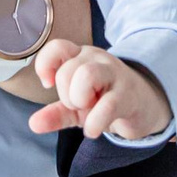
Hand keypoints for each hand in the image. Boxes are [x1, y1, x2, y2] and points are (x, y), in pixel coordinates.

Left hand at [27, 42, 170, 141]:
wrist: (143, 106)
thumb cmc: (105, 100)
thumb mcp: (77, 107)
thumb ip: (55, 113)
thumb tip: (33, 124)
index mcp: (80, 57)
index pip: (57, 47)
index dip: (46, 65)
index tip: (48, 84)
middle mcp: (96, 60)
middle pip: (68, 69)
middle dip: (66, 95)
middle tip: (78, 105)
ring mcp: (114, 74)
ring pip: (87, 75)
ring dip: (80, 99)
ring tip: (87, 110)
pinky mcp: (128, 94)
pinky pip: (107, 105)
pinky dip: (95, 122)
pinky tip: (93, 129)